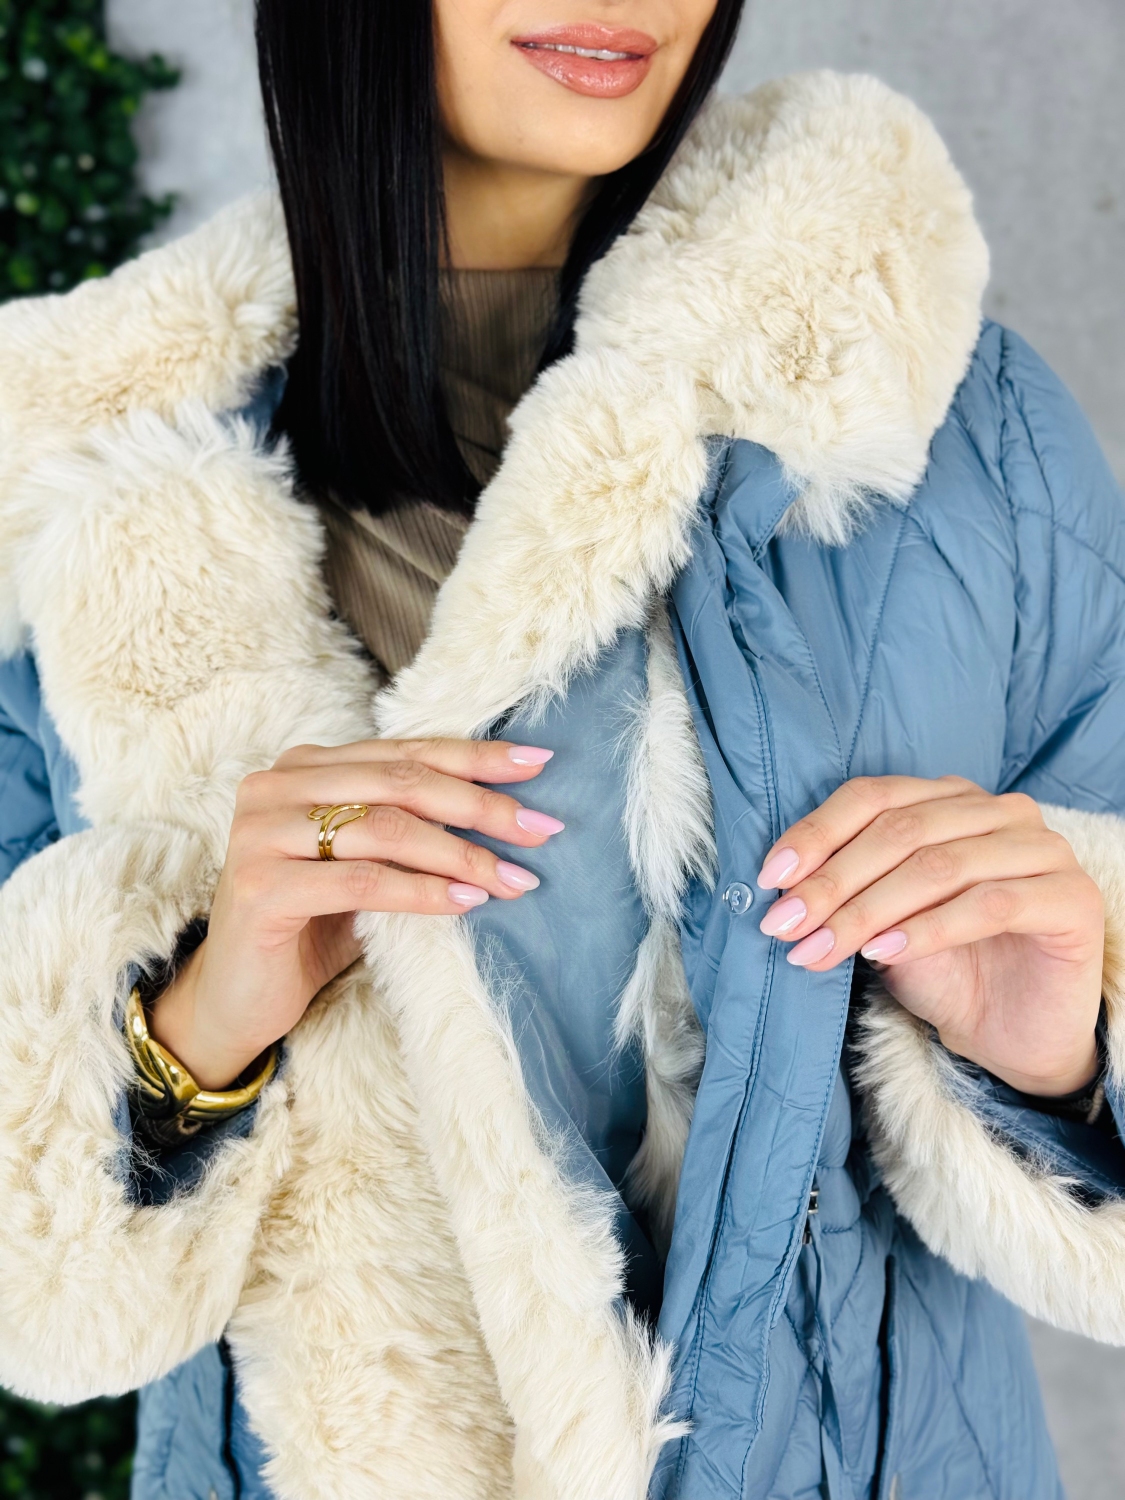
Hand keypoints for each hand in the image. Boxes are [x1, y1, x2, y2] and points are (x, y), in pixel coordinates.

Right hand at [149, 738, 562, 1089]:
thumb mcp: (365, 864)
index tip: (538, 766)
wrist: (237, 998)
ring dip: (460, 853)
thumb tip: (508, 814)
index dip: (474, 757)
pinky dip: (422, 892)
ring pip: (386, 828)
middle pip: (401, 782)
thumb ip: (408, 826)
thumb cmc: (312, 927)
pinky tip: (466, 902)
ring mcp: (261, 832)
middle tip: (541, 831)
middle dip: (481, 806)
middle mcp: (277, 786)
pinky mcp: (260, 885)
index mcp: (306, 767)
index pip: (405, 751)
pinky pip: (363, 881)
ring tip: (512, 879)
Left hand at [756, 776, 1104, 1096]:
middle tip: (785, 924)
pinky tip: (884, 952)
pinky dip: (929, 928)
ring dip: (867, 910)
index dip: (817, 833)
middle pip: (900, 831)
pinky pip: (990, 904)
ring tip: (820, 949)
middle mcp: (1000, 811)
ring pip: (938, 866)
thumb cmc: (944, 969)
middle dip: (833, 882)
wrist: (1010, 1034)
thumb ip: (845, 890)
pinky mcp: (1072, 898)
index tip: (772, 878)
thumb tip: (780, 884)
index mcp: (950, 800)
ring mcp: (1043, 849)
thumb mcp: (881, 922)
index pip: (874, 797)